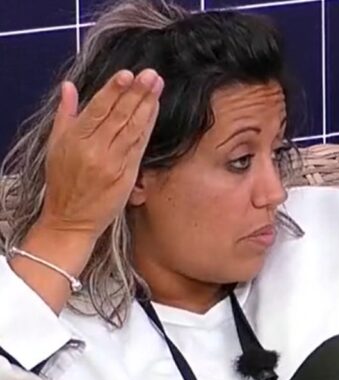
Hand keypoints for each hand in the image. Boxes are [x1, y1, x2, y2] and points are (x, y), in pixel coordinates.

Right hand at [38, 68, 163, 240]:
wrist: (70, 220)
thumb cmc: (62, 181)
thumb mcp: (55, 145)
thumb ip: (65, 114)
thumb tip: (69, 87)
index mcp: (74, 139)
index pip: (97, 109)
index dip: (114, 91)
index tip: (128, 74)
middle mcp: (94, 150)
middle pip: (119, 116)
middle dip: (136, 93)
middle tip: (150, 74)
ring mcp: (112, 162)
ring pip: (132, 129)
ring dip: (146, 105)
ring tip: (156, 86)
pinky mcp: (126, 174)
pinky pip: (139, 146)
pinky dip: (148, 126)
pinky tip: (154, 110)